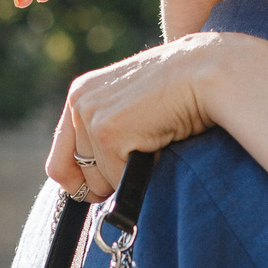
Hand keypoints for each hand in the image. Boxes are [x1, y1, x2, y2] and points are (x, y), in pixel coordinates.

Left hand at [48, 30, 267, 198]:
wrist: (209, 72)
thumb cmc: (183, 91)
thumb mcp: (134, 107)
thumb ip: (109, 132)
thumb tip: (93, 185)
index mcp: (81, 93)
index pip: (58, 160)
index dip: (78, 184)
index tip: (98, 195)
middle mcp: (78, 101)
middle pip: (74, 176)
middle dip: (104, 185)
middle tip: (136, 168)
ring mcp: (90, 115)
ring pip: (97, 181)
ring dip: (126, 176)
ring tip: (154, 144)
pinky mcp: (107, 131)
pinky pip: (118, 178)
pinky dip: (141, 173)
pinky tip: (160, 143)